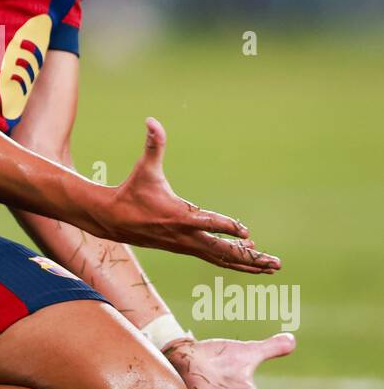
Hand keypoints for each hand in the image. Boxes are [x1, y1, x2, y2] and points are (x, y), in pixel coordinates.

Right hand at [101, 118, 279, 272]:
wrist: (113, 220)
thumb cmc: (132, 192)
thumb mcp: (144, 168)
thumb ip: (153, 145)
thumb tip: (152, 120)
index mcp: (179, 216)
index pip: (209, 223)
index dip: (228, 227)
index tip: (247, 233)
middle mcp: (186, 236)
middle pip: (223, 252)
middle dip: (250, 259)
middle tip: (275, 264)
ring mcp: (186, 246)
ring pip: (221, 259)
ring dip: (246, 265)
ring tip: (270, 268)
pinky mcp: (185, 248)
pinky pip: (214, 258)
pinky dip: (232, 260)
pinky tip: (249, 259)